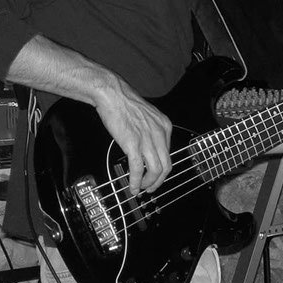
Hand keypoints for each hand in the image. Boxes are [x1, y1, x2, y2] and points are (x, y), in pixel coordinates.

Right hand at [93, 79, 172, 194]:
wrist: (113, 94)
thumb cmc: (125, 103)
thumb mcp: (147, 116)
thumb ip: (151, 132)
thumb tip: (148, 149)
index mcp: (165, 126)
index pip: (168, 154)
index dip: (161, 168)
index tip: (154, 175)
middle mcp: (160, 133)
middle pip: (166, 165)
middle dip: (159, 181)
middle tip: (151, 188)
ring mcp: (147, 139)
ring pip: (156, 170)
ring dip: (149, 183)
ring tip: (141, 188)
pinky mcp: (133, 144)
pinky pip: (138, 169)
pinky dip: (136, 181)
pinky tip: (132, 187)